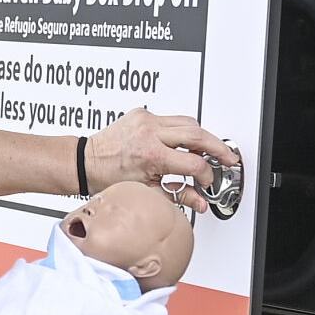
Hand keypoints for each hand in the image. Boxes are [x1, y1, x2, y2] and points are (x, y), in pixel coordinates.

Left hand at [83, 109, 236, 213]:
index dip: (207, 175)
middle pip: (198, 135)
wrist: (86, 161)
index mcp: (151, 155)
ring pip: (188, 122)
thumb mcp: (147, 191)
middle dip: (218, 147)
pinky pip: (172, 119)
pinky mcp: (143, 113)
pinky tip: (179, 143)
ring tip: (204, 152)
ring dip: (201, 137)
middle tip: (228, 157)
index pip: (194, 163)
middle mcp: (150, 132)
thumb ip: (179, 195)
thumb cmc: (109, 177)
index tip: (208, 181)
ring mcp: (146, 119)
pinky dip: (181, 130)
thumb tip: (201, 201)